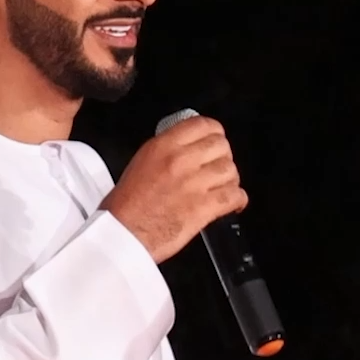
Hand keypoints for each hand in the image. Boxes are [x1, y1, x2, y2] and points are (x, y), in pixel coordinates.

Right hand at [102, 112, 245, 263]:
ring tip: (223, 188)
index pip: (203, 125)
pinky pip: (234, 196)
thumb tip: (188, 149)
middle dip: (223, 157)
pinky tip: (232, 204)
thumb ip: (167, 152)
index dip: (214, 134)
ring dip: (230, 180)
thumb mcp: (141, 163)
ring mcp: (194, 184)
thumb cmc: (126, 207)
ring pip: (230, 170)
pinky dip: (238, 200)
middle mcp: (180, 161)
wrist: (122, 234)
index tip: (215, 142)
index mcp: (163, 146)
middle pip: (221, 146)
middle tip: (218, 169)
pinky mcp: (203, 208)